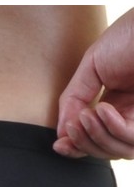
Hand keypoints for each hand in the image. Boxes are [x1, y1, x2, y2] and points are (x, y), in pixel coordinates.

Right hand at [54, 8, 133, 159]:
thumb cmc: (129, 35)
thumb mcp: (90, 67)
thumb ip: (72, 99)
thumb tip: (61, 132)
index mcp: (116, 106)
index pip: (95, 138)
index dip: (76, 146)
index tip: (59, 144)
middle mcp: (131, 115)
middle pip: (105, 150)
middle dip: (83, 143)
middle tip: (71, 127)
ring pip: (119, 151)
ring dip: (95, 137)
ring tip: (85, 115)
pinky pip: (131, 137)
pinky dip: (112, 128)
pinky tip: (102, 109)